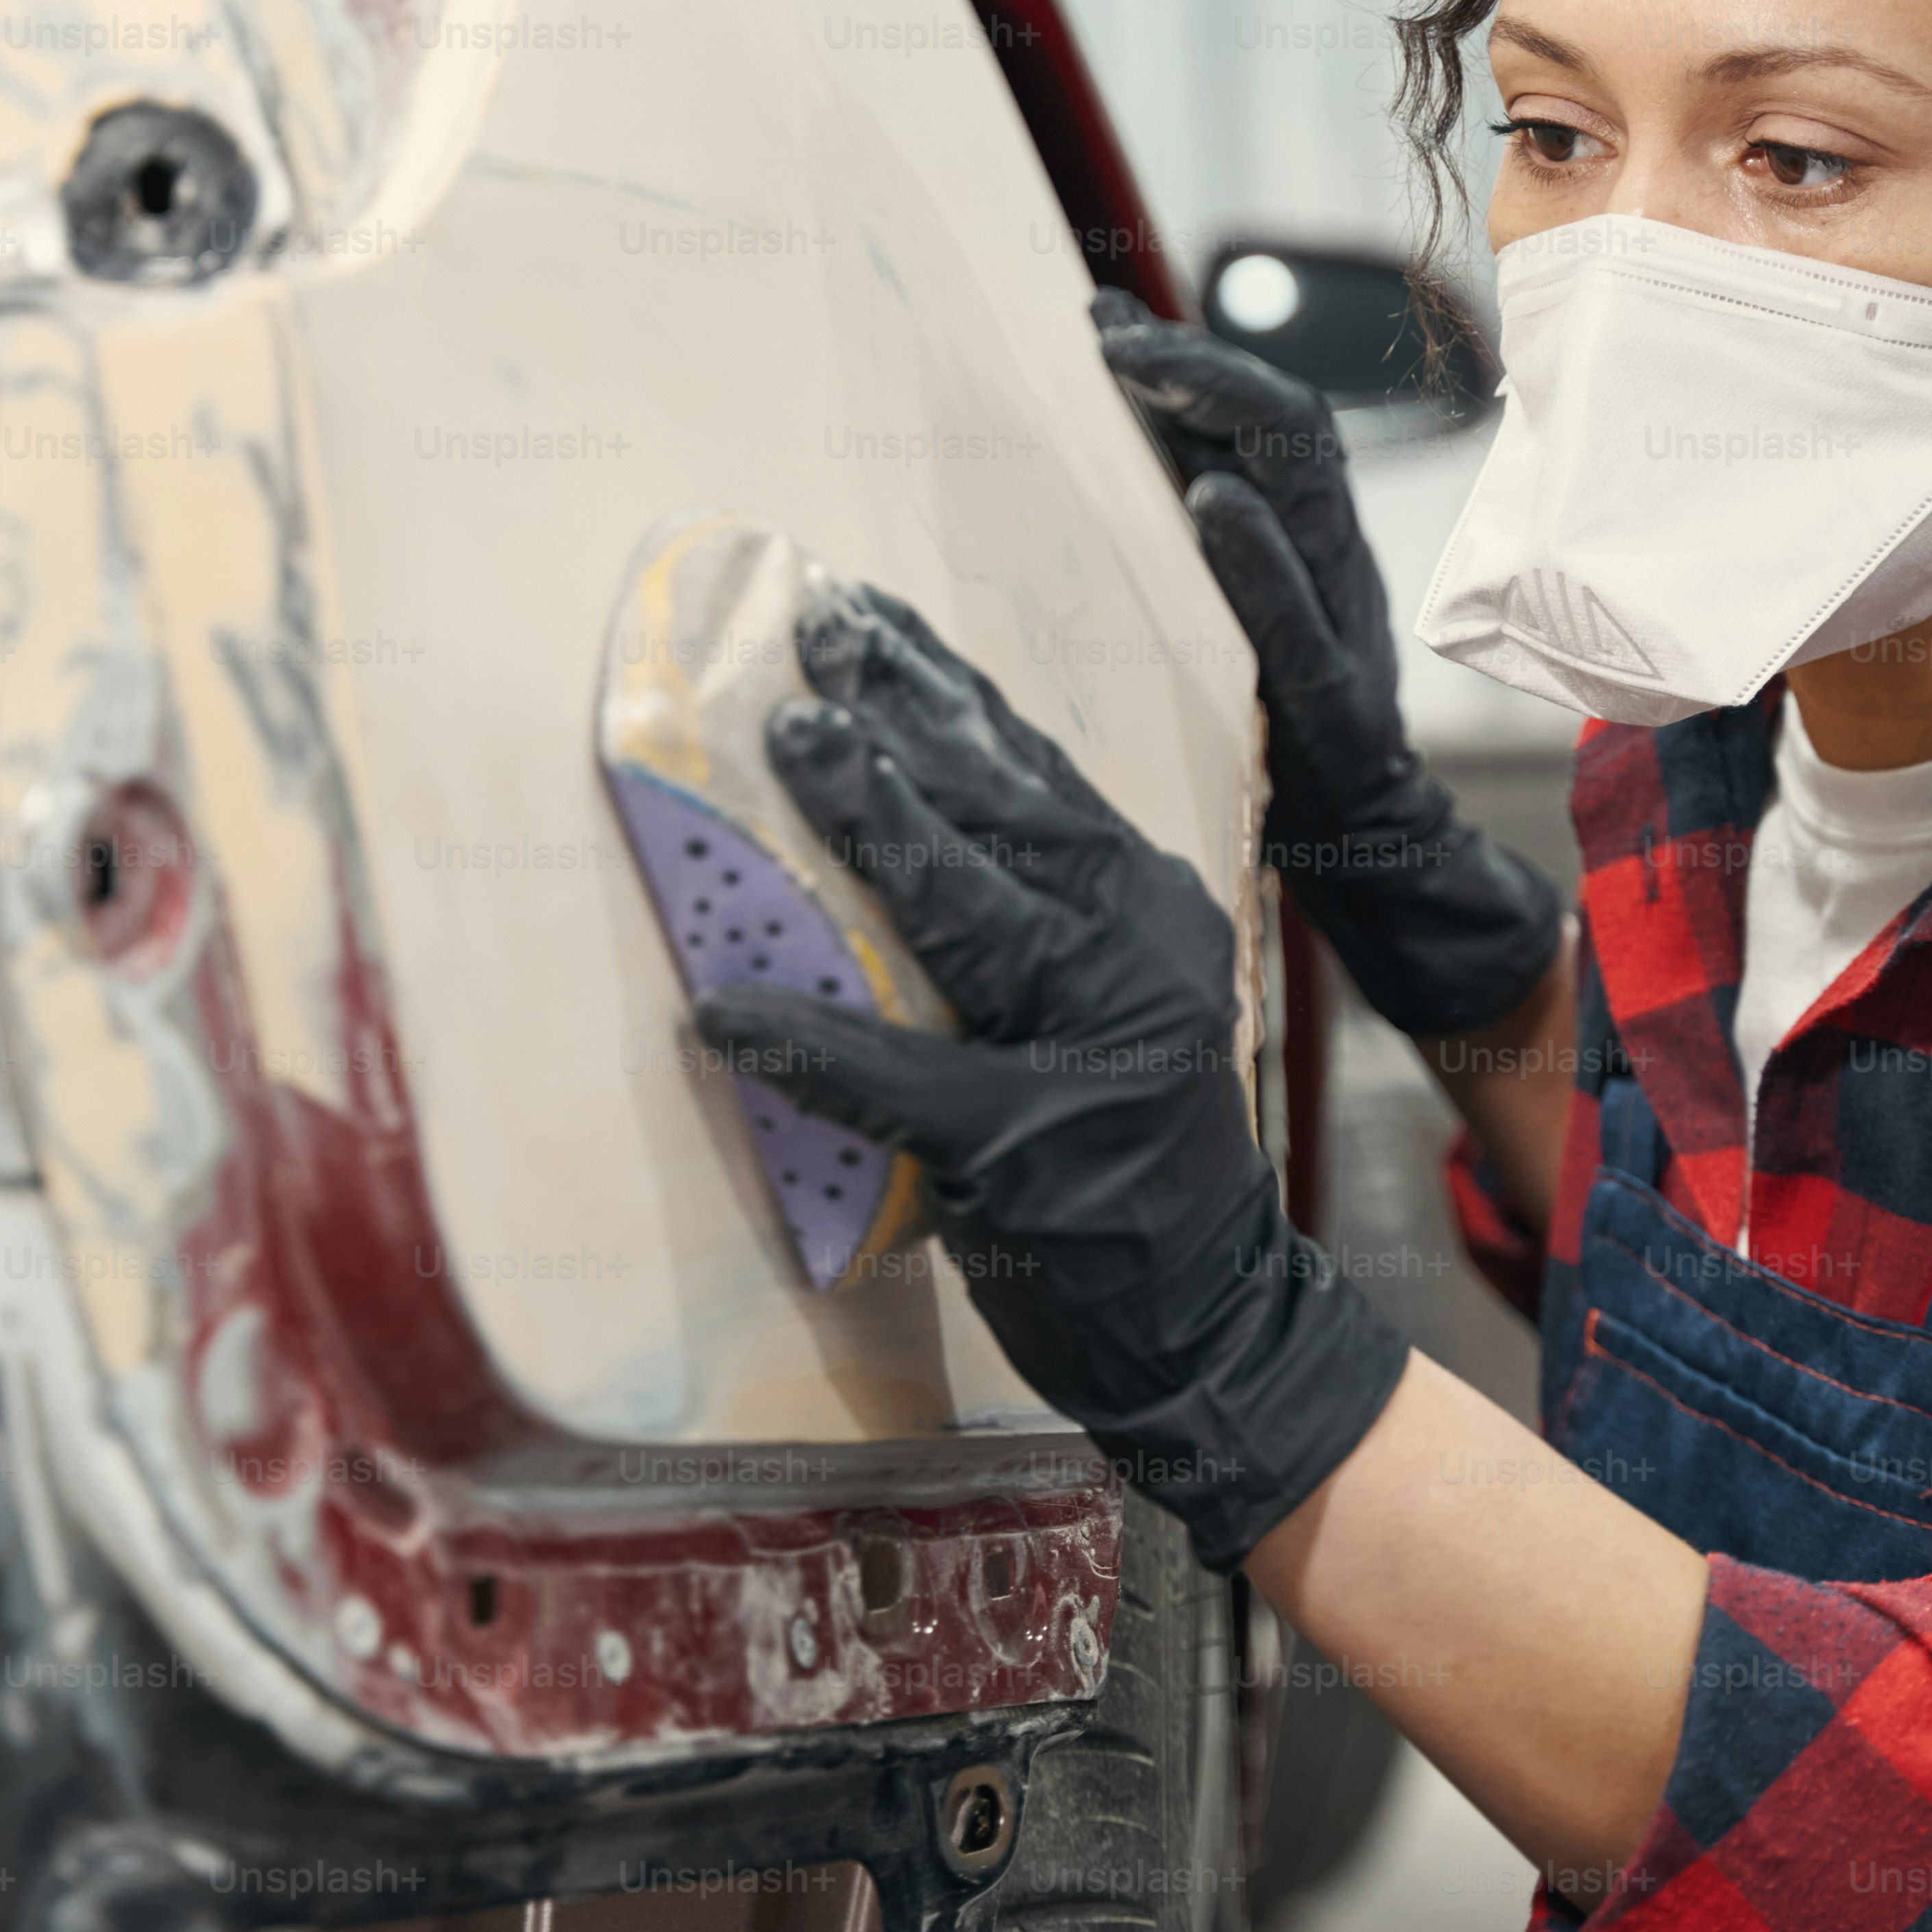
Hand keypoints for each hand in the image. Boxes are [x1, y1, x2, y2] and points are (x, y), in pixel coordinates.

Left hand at [689, 584, 1407, 1569]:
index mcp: (1147, 904)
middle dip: (902, 711)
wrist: (1211, 1317)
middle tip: (813, 632)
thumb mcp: (1108, 997)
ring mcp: (1086, 1050)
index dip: (944, 688)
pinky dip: (801, 1043)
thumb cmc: (1131, 1151)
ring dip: (869, 817)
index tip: (864, 614)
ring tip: (785, 742)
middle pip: (1006, 809)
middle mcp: (1135, 951)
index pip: (1034, 773)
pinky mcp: (1022, 1148)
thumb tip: (905, 804)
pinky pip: (892, 1079)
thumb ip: (1033, 909)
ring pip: (967, 908)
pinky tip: (719, 1011)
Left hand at [1093, 290, 1567, 1037]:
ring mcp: (1339, 619)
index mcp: (1310, 527)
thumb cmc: (1276, 702)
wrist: (1358, 829)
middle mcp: (1334, 553)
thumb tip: (1107, 406)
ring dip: (1228, 418)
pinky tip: (1210, 507)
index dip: (1188, 352)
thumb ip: (1188, 511)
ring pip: (1309, 490)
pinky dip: (1259, 556)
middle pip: (1290, 423)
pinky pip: (1300, 613)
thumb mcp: (1232, 595)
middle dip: (1199, 364)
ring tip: (1145, 374)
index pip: (1264, 409)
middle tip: (1110, 337)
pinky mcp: (1329, 696)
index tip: (1101, 321)